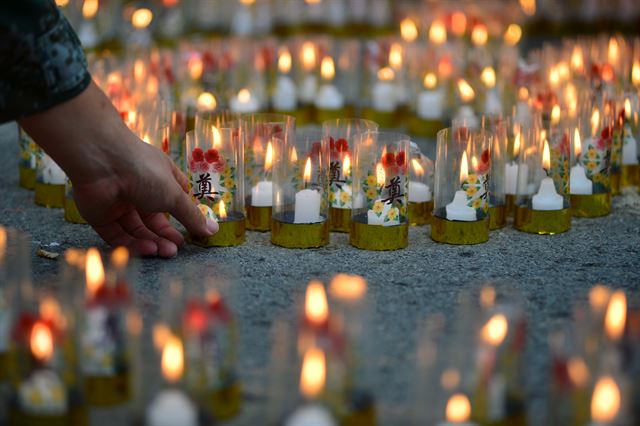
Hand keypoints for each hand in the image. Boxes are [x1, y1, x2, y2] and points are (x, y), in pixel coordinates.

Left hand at [73, 137, 218, 256]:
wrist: (101, 163)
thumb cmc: (144, 171)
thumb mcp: (174, 195)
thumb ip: (191, 216)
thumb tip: (213, 230)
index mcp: (159, 178)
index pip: (175, 199)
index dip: (185, 215)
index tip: (195, 232)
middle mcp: (140, 190)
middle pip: (155, 220)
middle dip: (166, 235)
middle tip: (176, 249)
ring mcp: (120, 203)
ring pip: (137, 230)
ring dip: (152, 242)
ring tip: (166, 252)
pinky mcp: (102, 216)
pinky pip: (119, 235)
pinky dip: (133, 244)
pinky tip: (148, 249)